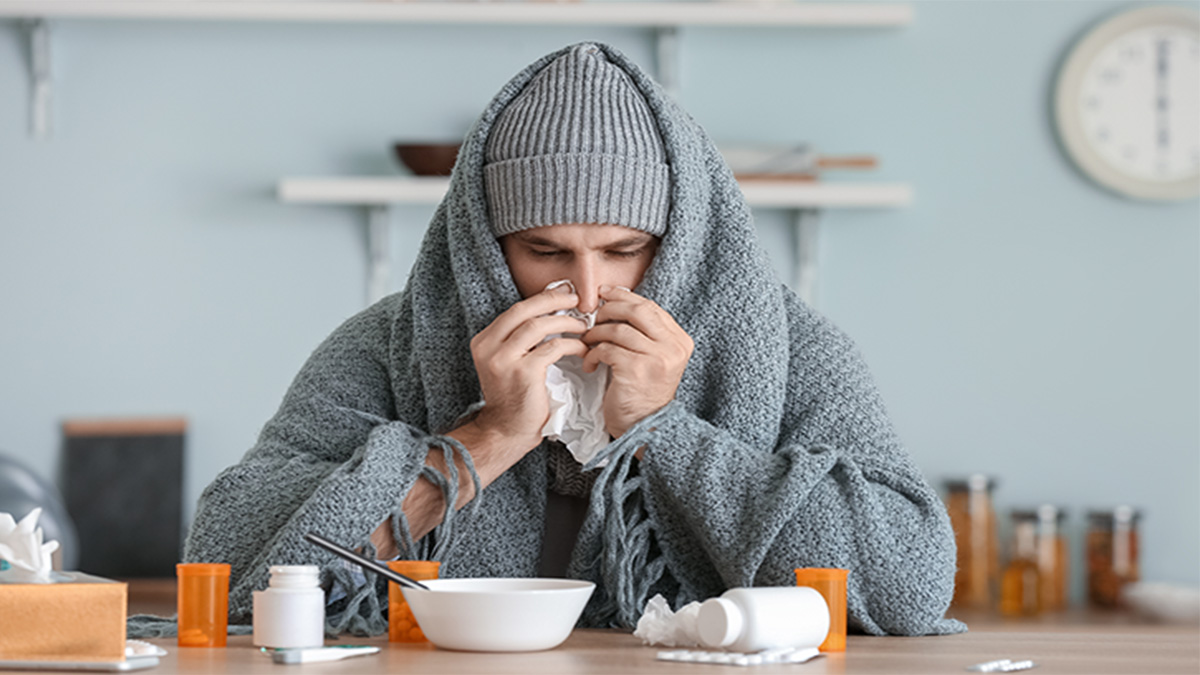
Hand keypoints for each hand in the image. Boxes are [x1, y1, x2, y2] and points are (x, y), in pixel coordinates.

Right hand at [469, 283, 589, 452]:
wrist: (507, 431)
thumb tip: (550, 311)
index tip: (564, 293)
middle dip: (554, 301)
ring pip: (538, 326)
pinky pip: (552, 348)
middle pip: (524, 311)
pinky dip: (571, 344)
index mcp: (484, 341)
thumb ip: (520, 339)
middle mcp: (489, 347)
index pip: (516, 310)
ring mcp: (503, 360)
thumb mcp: (508, 362)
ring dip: (566, 322)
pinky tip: (582, 348)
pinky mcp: (523, 372)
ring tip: (583, 325)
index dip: (542, 298)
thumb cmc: (515, 397)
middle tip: (576, 299)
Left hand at [582, 285, 693, 437]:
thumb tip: (614, 299)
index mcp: (679, 340)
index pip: (649, 306)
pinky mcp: (636, 370)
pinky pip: (607, 349)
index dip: (624, 296)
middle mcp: (672, 347)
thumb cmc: (641, 391)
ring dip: (595, 334)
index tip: (604, 293)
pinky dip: (593, 354)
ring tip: (588, 343)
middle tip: (593, 317)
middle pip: (636, 310)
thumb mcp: (652, 357)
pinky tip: (590, 364)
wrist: (644, 427)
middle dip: (608, 309)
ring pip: (617, 329)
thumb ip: (643, 332)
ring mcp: (657, 358)